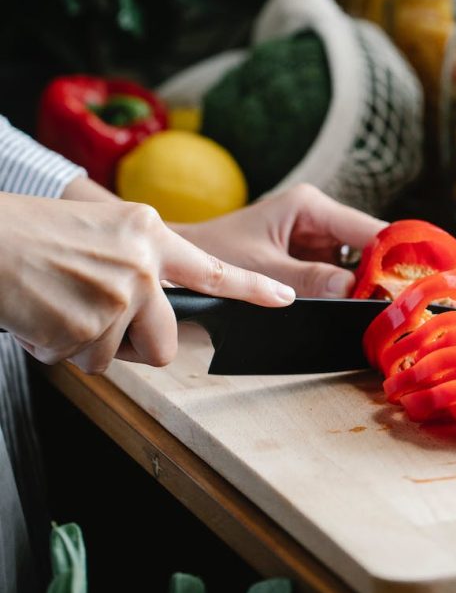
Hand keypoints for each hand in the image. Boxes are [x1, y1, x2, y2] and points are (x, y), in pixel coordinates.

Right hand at [0, 194, 294, 373]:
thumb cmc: (33, 235)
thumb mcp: (101, 230)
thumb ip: (137, 261)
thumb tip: (149, 307)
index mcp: (148, 233)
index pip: (211, 268)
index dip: (252, 288)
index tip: (285, 298)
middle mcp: (143, 263)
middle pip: (167, 340)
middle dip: (136, 345)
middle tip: (97, 324)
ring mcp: (119, 295)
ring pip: (118, 356)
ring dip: (87, 345)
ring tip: (58, 306)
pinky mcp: (90, 326)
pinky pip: (83, 362)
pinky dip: (59, 349)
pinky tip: (42, 316)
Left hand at [174, 183, 385, 297]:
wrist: (179, 263)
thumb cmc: (211, 254)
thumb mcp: (261, 269)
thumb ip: (307, 280)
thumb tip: (353, 291)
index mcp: (308, 206)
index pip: (368, 229)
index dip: (394, 256)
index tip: (414, 285)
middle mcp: (317, 217)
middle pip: (368, 247)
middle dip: (384, 275)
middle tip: (404, 307)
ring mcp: (314, 238)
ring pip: (357, 264)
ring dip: (369, 287)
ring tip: (388, 313)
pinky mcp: (308, 259)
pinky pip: (339, 276)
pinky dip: (350, 294)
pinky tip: (362, 312)